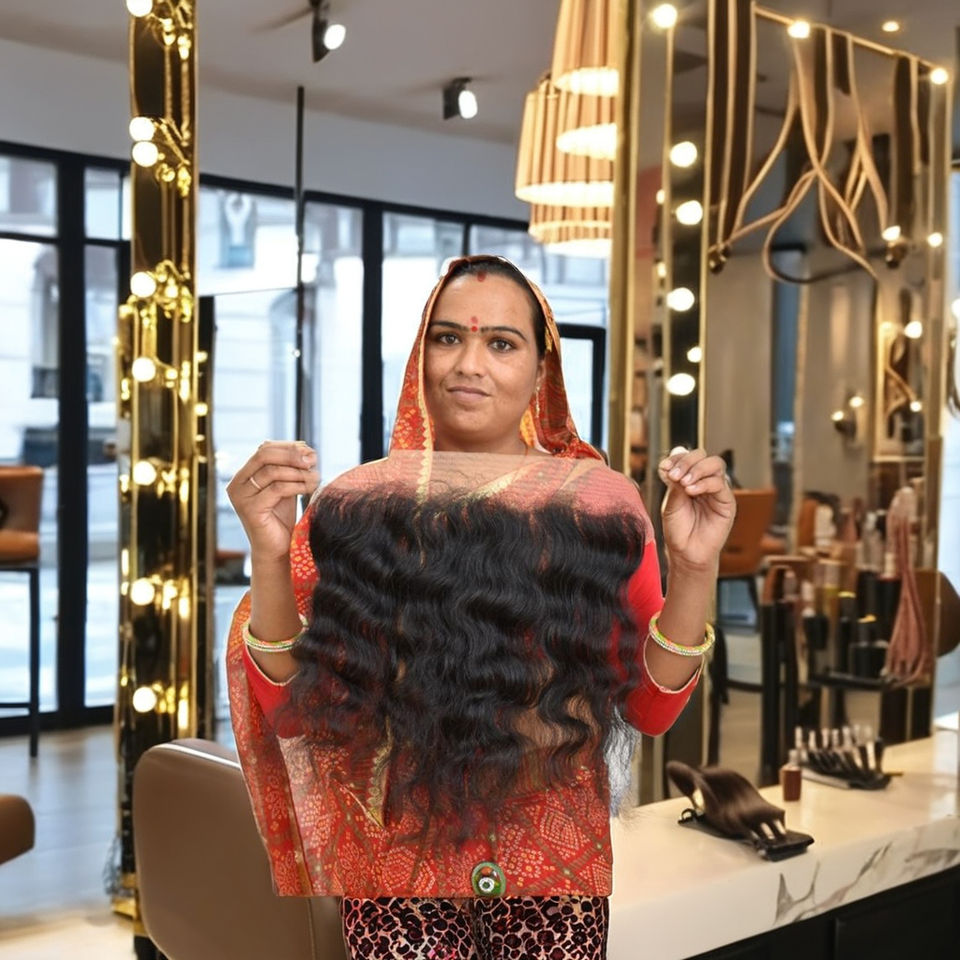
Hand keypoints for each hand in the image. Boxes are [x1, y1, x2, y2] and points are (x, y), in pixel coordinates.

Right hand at [226, 441, 318, 562]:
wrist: (278, 549)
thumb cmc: (281, 518)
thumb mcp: (285, 487)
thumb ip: (290, 468)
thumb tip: (305, 448)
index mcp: (243, 476)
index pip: (263, 449)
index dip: (288, 447)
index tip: (309, 450)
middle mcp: (237, 484)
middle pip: (264, 455)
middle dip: (292, 454)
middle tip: (312, 459)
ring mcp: (241, 497)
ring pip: (272, 472)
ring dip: (298, 472)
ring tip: (315, 477)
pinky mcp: (250, 509)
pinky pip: (277, 489)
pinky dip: (297, 485)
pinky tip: (309, 488)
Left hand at [657, 446, 735, 574]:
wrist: (687, 553)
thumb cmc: (678, 531)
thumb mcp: (671, 504)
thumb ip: (674, 484)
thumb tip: (673, 462)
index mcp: (688, 479)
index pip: (687, 456)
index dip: (676, 457)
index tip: (664, 467)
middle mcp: (703, 482)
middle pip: (702, 455)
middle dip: (687, 461)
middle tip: (674, 475)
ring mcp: (716, 490)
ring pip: (715, 464)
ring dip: (697, 469)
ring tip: (684, 483)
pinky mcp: (727, 501)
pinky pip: (720, 483)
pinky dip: (704, 483)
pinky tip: (691, 491)